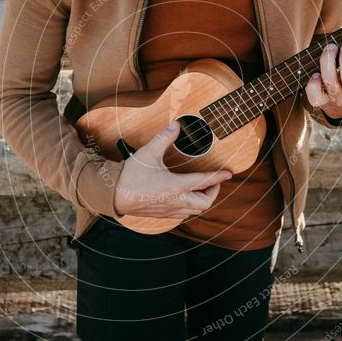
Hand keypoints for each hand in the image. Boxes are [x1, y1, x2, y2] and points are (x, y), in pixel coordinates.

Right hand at [112, 120, 232, 217]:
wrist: (114, 195)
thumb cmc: (130, 175)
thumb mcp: (148, 153)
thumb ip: (164, 138)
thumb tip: (175, 126)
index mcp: (176, 186)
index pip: (204, 181)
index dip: (218, 177)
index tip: (228, 173)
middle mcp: (176, 201)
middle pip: (204, 203)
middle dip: (213, 193)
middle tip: (214, 183)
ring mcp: (169, 210)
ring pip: (194, 211)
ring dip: (202, 201)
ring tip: (202, 190)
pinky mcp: (162, 214)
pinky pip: (183, 214)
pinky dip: (190, 207)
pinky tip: (185, 198)